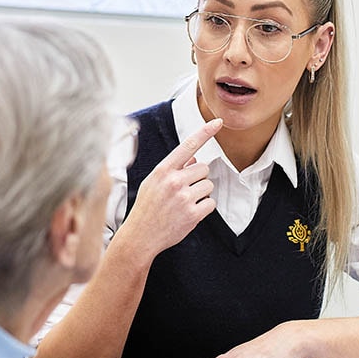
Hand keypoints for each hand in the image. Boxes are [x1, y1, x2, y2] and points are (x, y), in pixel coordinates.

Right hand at [120, 118, 221, 259]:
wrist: (140, 236)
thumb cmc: (147, 207)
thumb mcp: (153, 182)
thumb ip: (174, 169)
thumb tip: (196, 160)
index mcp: (163, 170)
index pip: (188, 146)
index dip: (205, 132)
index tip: (218, 122)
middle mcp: (174, 181)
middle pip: (204, 168)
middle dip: (198, 178)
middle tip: (183, 191)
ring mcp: (184, 198)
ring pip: (209, 185)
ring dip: (201, 193)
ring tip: (184, 204)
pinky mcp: (193, 214)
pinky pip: (211, 203)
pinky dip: (204, 208)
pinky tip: (189, 213)